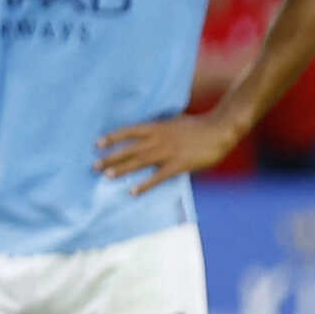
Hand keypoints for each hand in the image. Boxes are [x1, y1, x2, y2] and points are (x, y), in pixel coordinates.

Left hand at [96, 112, 238, 196]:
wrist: (220, 128)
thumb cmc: (197, 126)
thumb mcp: (174, 122)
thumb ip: (159, 129)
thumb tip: (145, 133)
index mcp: (158, 127)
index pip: (129, 131)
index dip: (113, 137)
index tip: (96, 143)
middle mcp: (159, 139)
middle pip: (130, 149)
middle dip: (111, 157)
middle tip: (94, 165)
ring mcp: (168, 152)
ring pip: (140, 161)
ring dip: (122, 169)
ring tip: (106, 176)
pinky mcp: (179, 164)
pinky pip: (158, 176)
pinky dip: (144, 184)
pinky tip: (132, 191)